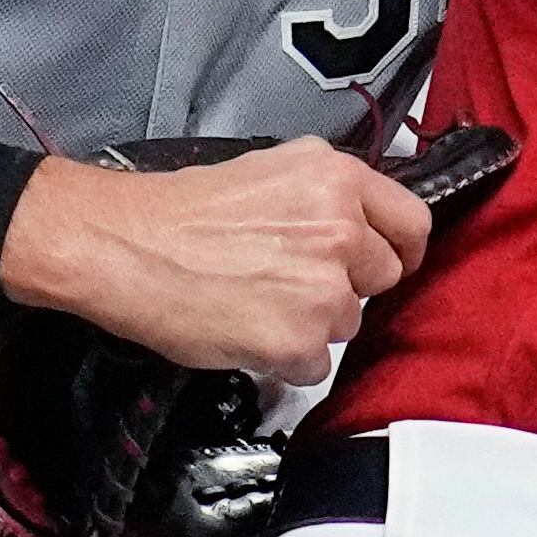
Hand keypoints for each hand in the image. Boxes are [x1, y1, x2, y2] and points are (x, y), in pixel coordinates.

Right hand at [0, 140, 434, 380]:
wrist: (123, 245)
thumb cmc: (182, 211)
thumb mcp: (270, 171)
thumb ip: (326, 195)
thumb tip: (362, 224)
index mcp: (337, 178)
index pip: (413, 222)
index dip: (398, 248)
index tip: (386, 261)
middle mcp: (341, 228)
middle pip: (383, 277)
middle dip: (347, 285)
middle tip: (291, 281)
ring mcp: (324, 288)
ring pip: (348, 322)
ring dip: (312, 323)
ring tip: (257, 302)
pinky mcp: (299, 340)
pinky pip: (316, 365)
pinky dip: (286, 359)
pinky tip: (247, 331)